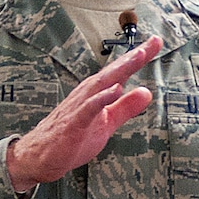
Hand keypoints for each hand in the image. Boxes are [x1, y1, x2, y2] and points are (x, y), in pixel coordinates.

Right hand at [6, 35, 161, 192]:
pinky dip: (101, 98)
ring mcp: (80, 107)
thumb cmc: (73, 137)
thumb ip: (126, 107)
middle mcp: (88, 94)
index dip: (139, 57)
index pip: (121, 72)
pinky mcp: (74, 123)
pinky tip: (115, 90)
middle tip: (153, 42)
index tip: (156, 42)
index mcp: (97, 93)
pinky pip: (88, 109)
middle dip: (133, 57)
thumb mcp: (108, 122)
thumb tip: (146, 92)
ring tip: (138, 56)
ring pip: (102, 84)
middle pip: (114, 72)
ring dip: (120, 70)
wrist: (41, 156)